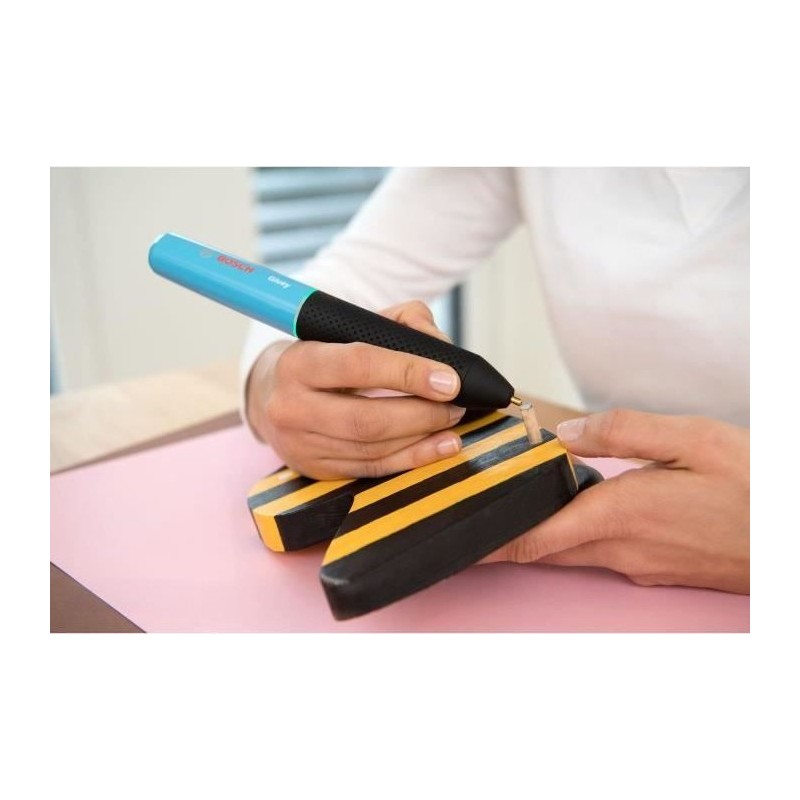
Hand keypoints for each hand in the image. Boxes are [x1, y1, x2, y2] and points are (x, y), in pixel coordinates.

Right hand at [246, 301, 465, 478]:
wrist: (269, 393)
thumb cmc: (321, 355)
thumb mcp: (350, 327)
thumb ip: (402, 322)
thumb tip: (443, 350)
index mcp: (298, 362)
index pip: (359, 364)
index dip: (409, 372)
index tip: (449, 379)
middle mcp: (291, 407)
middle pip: (367, 419)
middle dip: (422, 413)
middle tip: (456, 403)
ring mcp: (301, 445)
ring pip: (373, 449)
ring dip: (423, 437)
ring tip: (452, 420)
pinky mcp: (316, 470)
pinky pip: (372, 468)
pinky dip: (412, 458)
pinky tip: (439, 446)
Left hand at [482, 409, 749, 593]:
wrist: (795, 538)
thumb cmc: (756, 485)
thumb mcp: (692, 438)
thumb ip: (622, 431)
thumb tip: (566, 433)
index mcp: (622, 514)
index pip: (535, 538)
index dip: (492, 542)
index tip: (460, 540)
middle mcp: (624, 548)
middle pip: (545, 549)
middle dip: (508, 539)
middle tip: (478, 519)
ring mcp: (641, 564)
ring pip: (572, 553)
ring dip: (542, 537)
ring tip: (521, 510)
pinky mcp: (658, 569)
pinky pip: (602, 555)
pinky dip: (576, 538)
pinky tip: (582, 515)